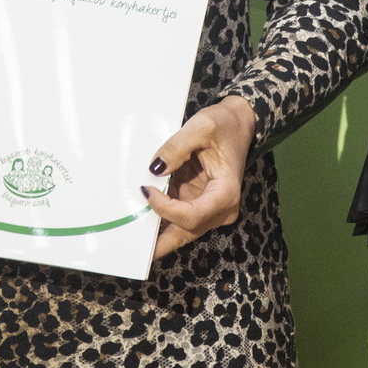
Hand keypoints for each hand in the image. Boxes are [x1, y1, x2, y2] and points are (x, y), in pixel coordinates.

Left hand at [144, 96, 256, 259]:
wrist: (238, 123)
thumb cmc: (224, 125)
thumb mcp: (201, 127)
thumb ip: (176, 147)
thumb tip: (154, 169)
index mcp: (226, 193)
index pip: (191, 215)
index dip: (166, 209)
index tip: (146, 191)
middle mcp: (220, 208)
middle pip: (185, 232)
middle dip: (158, 240)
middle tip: (129, 244)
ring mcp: (209, 208)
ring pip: (180, 229)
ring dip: (156, 229)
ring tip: (129, 229)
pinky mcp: (198, 202)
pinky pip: (178, 217)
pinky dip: (160, 218)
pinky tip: (141, 215)